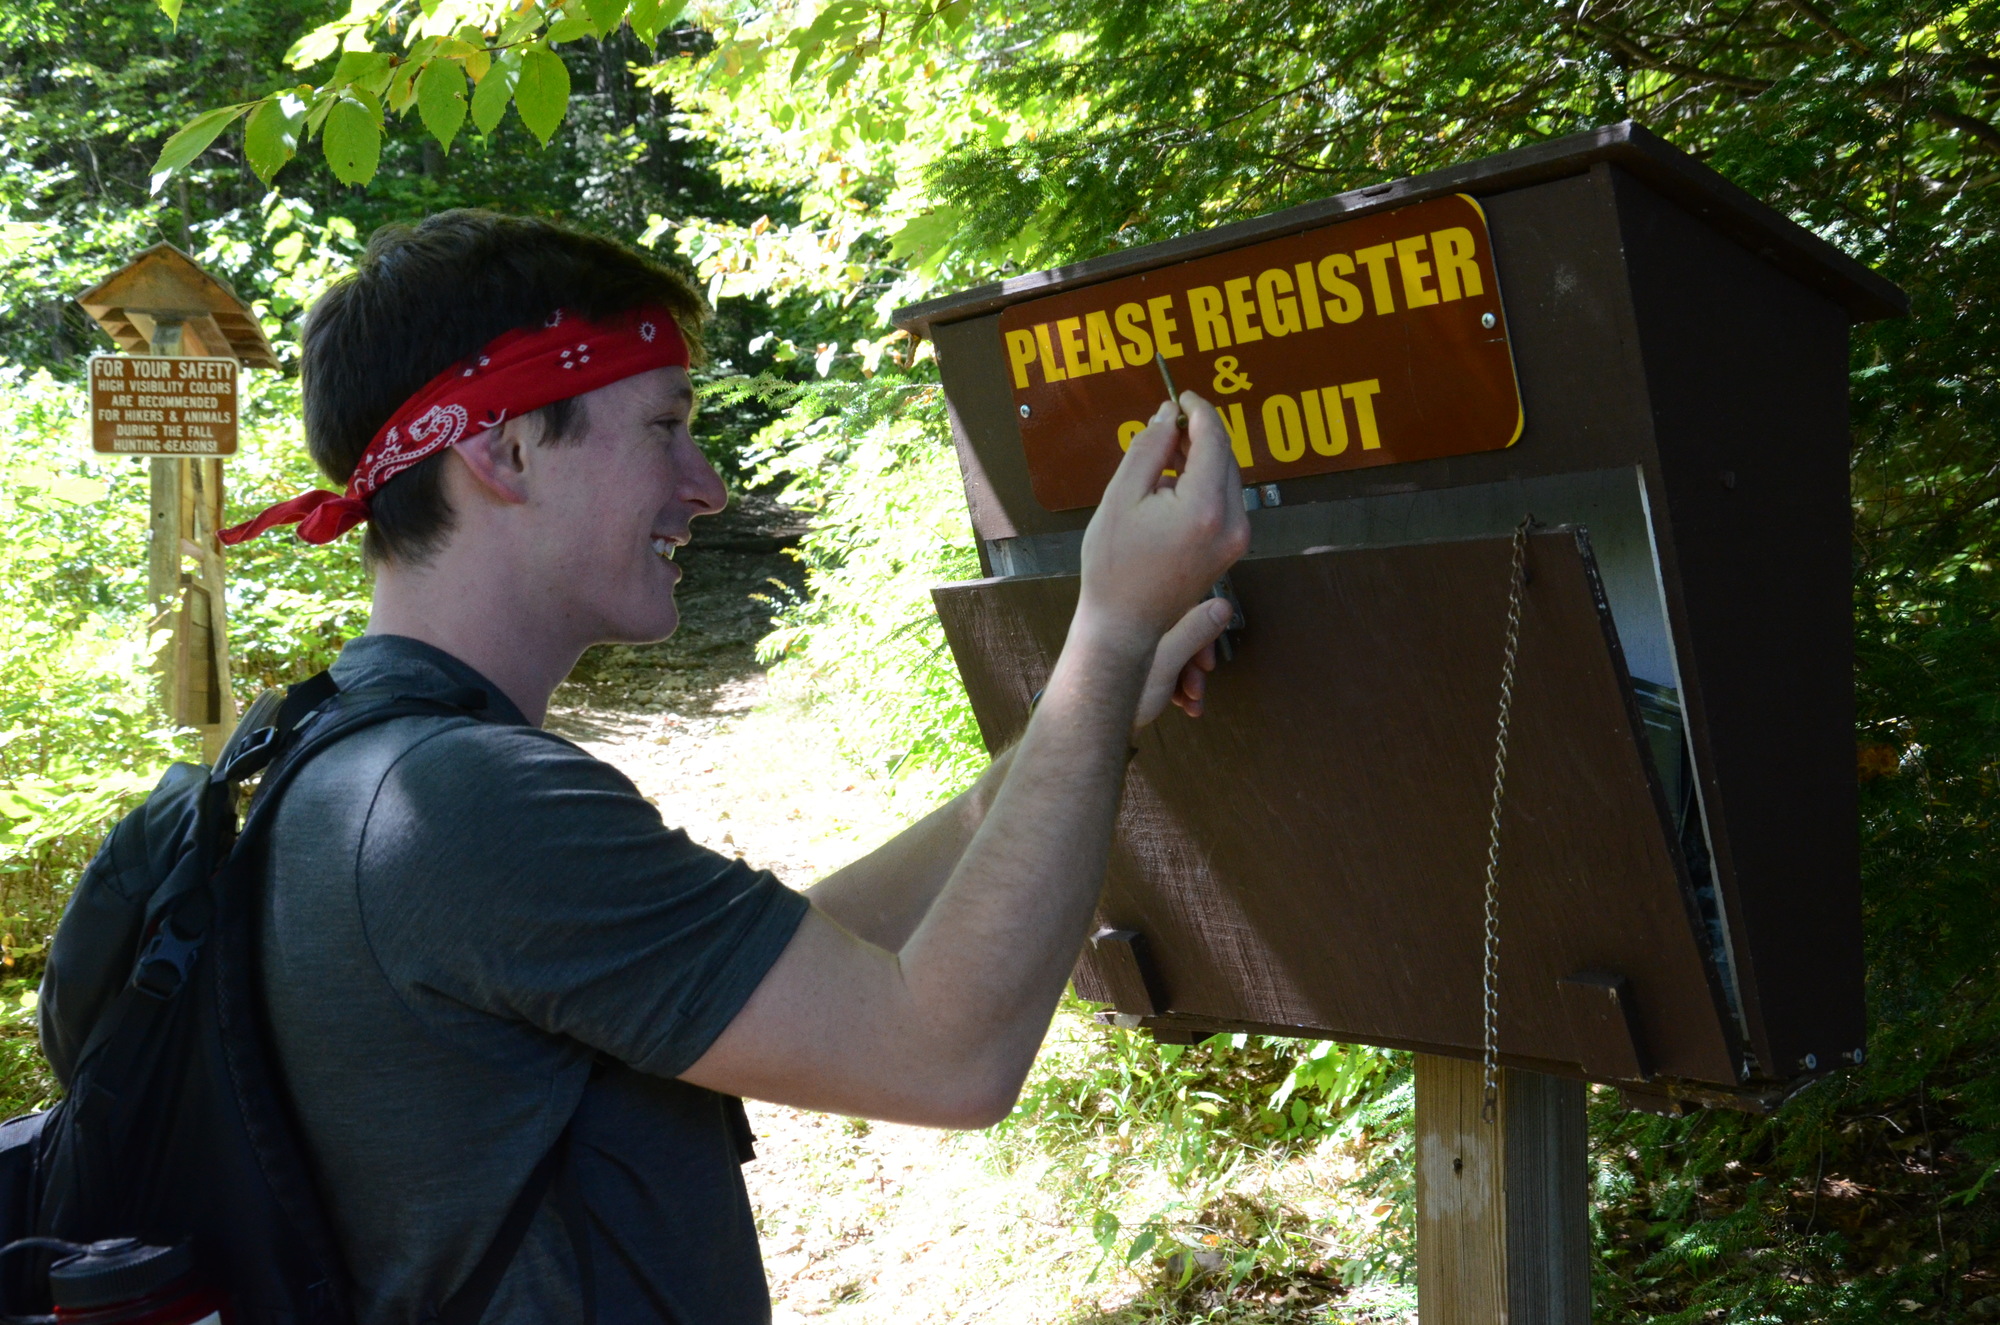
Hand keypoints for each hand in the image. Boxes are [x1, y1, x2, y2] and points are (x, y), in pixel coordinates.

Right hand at [1074, 392, 1250, 659]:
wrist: (1125, 625)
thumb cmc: (1114, 566)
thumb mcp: (1121, 497)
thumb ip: (1148, 449)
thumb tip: (1167, 416)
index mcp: (1204, 508)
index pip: (1213, 439)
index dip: (1198, 411)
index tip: (1180, 397)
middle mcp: (1231, 523)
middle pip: (1225, 456)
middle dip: (1199, 433)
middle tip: (1165, 424)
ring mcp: (1236, 539)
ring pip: (1228, 477)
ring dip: (1202, 457)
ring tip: (1165, 454)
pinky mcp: (1232, 548)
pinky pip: (1225, 499)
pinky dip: (1206, 481)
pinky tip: (1175, 482)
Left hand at [1133, 597, 1230, 732]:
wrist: (1095, 732)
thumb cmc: (1124, 694)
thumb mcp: (1166, 662)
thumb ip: (1193, 633)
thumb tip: (1223, 605)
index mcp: (1138, 618)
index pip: (1181, 609)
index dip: (1202, 634)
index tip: (1207, 662)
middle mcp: (1132, 629)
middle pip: (1181, 635)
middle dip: (1195, 664)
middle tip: (1197, 688)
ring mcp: (1132, 652)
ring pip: (1175, 656)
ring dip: (1190, 680)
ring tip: (1192, 703)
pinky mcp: (1133, 670)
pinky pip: (1163, 670)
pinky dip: (1177, 687)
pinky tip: (1185, 706)